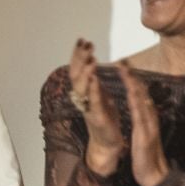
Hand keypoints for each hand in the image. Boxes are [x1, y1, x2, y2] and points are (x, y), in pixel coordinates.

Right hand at [69, 38, 122, 175]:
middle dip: (79, 58)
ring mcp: (88, 108)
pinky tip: (94, 78)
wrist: (108, 145)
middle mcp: (82, 99)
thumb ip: (94, 83)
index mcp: (85, 93)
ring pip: (82, 87)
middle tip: (84, 44)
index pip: (78, 69)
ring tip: (89, 58)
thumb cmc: (105, 121)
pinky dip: (92, 89)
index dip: (78, 55)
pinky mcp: (97, 117)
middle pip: (76, 75)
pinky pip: (93, 101)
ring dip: (85, 72)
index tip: (82, 40)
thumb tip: (91, 66)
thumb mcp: (100, 97)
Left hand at [115, 61, 168, 185]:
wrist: (154, 173)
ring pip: (142, 101)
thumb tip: (140, 102)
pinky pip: (141, 117)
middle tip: (123, 60)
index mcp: (146, 116)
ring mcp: (148, 125)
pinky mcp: (145, 134)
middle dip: (132, 76)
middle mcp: (149, 117)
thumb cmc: (146, 153)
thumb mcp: (142, 131)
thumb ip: (142, 117)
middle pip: (141, 92)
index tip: (123, 65)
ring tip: (127, 72)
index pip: (139, 93)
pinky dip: (136, 104)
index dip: (131, 78)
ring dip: (134, 85)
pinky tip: (132, 94)